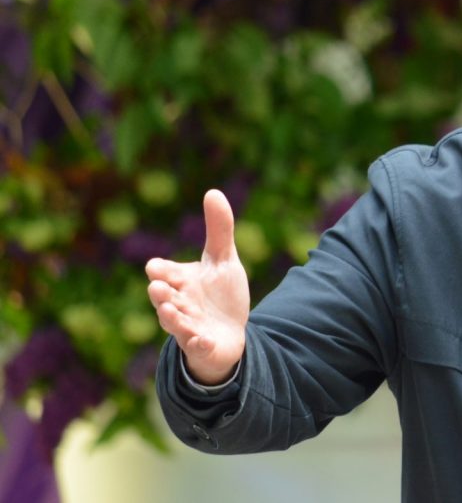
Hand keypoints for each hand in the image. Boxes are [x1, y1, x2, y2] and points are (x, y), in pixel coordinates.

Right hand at [146, 189, 249, 384]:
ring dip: (172, 317)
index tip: (157, 267)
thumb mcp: (223, 259)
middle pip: (164, 297)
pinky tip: (201, 338)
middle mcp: (179, 303)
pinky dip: (198, 342)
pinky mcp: (201, 345)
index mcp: (181, 280)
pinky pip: (196, 346)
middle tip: (157, 287)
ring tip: (170, 309)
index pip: (164, 272)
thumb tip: (212, 191)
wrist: (229, 332)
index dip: (161, 270)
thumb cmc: (220, 294)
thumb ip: (219, 229)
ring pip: (175, 323)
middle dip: (160, 293)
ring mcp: (188, 326)